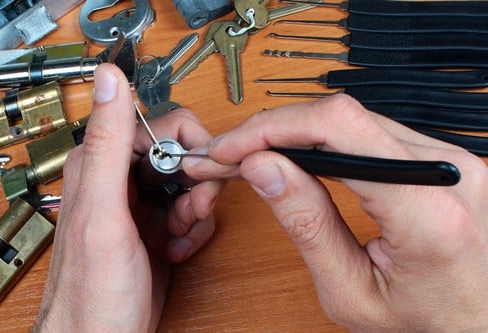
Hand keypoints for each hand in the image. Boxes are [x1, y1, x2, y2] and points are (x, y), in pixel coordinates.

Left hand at [33, 64, 222, 332]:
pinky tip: (176, 248)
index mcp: (105, 164)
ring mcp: (142, 204)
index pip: (161, 125)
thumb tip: (109, 77)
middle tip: (194, 209)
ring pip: (190, 182)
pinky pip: (190, 211)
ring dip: (197, 209)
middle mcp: (123, 180)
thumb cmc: (95, 291)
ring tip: (179, 233)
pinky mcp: (156, 226)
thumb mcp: (103, 212)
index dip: (190, 143)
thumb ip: (108, 142)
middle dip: (198, 181)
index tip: (203, 168)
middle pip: (181, 154)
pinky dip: (193, 229)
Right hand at [183, 95, 487, 331]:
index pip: (336, 129)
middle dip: (274, 129)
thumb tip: (265, 168)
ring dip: (296, 133)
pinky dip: (325, 139)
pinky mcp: (440, 158)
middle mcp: (445, 170)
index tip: (233, 147)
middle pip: (340, 116)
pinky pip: (371, 132)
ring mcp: (448, 159)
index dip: (272, 128)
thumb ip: (307, 225)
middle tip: (234, 152)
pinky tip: (298, 154)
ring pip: (353, 119)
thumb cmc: (427, 320)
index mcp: (427, 210)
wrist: (481, 321)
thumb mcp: (351, 291)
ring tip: (258, 155)